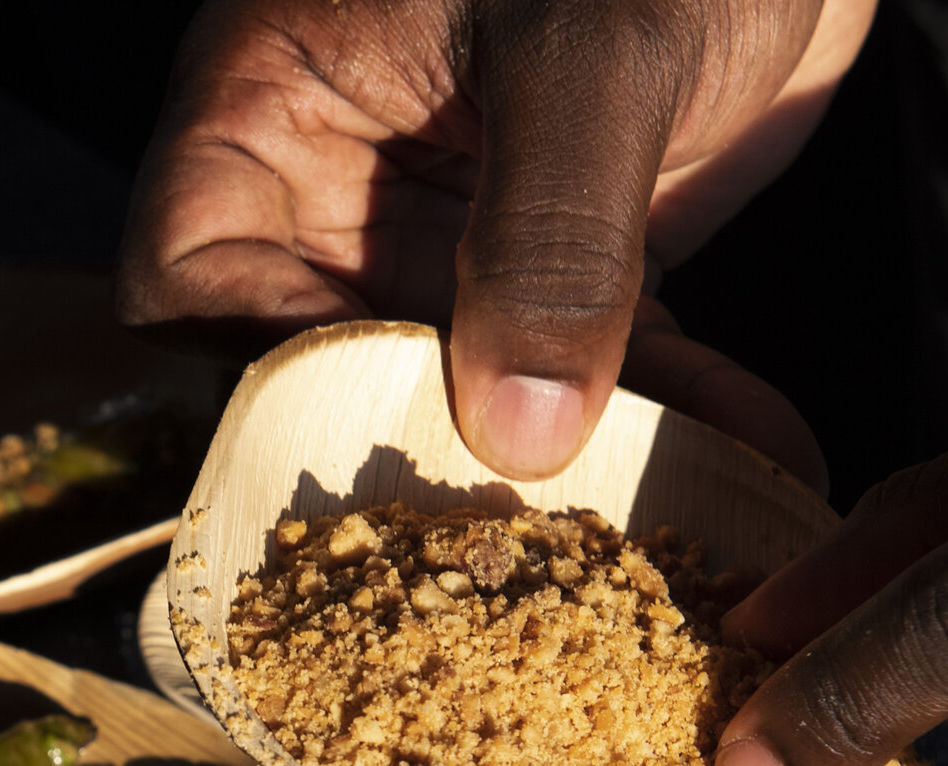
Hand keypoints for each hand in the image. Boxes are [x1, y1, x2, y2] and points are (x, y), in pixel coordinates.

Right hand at [115, 0, 874, 489]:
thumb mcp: (593, 48)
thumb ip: (552, 231)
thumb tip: (521, 435)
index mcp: (273, 108)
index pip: (192, 279)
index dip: (261, 370)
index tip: (384, 427)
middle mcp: (345, 193)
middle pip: (332, 372)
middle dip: (431, 459)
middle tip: (529, 536)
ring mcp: (457, 239)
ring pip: (474, 395)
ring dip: (574, 463)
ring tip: (662, 521)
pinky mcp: (569, 266)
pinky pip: (600, 372)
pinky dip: (677, 414)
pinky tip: (756, 454)